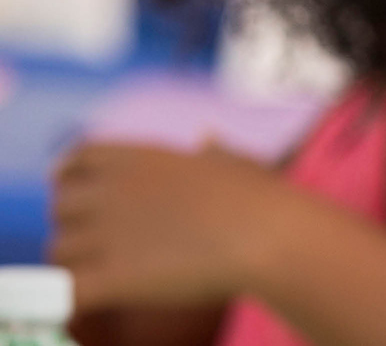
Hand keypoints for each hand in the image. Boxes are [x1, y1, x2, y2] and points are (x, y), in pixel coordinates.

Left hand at [50, 141, 313, 310]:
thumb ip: (213, 151)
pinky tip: (87, 305)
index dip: (70, 178)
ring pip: (59, 252)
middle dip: (75, 225)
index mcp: (138, 159)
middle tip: (103, 245)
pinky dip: (68, 300)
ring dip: (74, 265)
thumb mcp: (235, 162)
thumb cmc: (262, 200)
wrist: (270, 237)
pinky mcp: (111, 277)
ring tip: (102, 278)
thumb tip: (207, 137)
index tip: (78, 193)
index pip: (76, 160)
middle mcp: (112, 190)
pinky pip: (64, 292)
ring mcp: (107, 234)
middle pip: (60, 208)